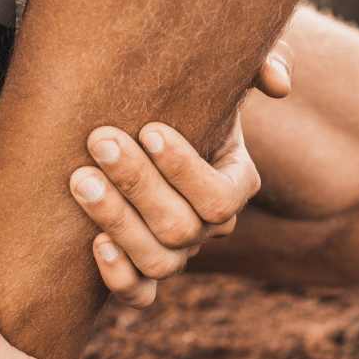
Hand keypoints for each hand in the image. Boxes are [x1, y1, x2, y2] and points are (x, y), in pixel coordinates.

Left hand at [68, 42, 291, 306]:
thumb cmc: (177, 92)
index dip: (186, 169)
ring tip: (80, 180)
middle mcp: (209, 227)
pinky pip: (139, 295)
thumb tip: (278, 84)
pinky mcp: (139, 272)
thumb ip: (257, 63)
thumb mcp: (220, 71)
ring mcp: (176, 254)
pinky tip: (93, 243)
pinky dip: (119, 278)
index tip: (150, 128)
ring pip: (159, 262)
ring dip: (118, 222)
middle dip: (137, 184)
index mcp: (236, 183)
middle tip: (99, 140)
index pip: (222, 197)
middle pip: (182, 228)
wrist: (126, 124)